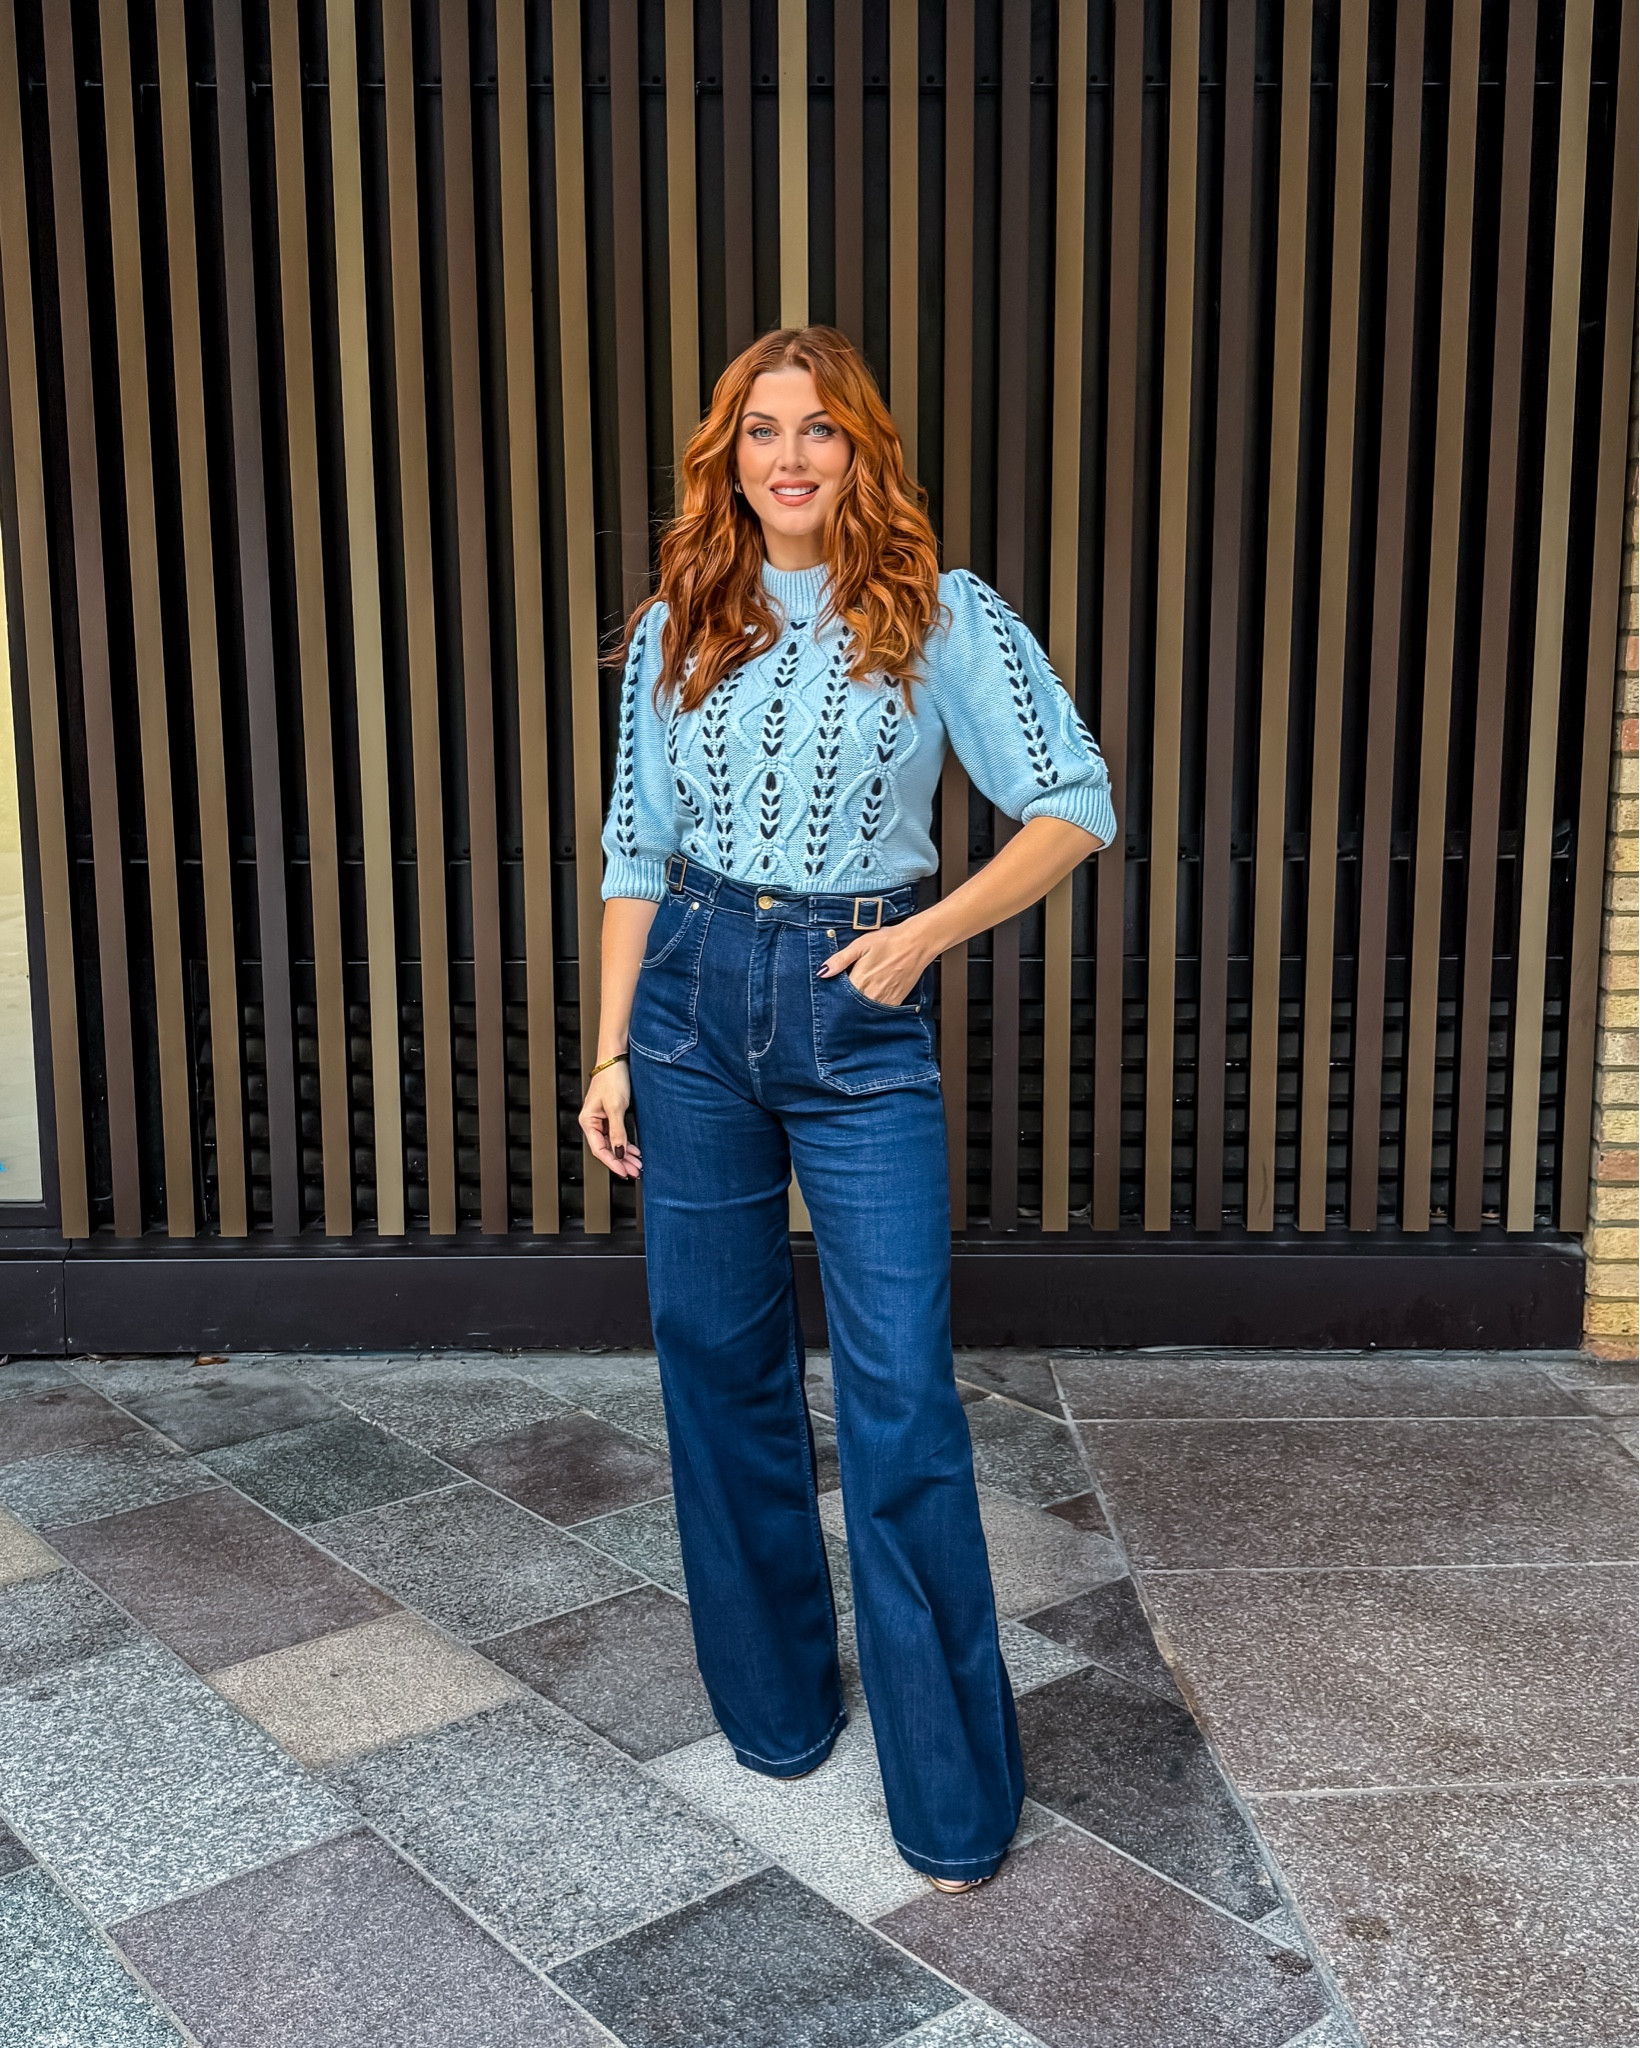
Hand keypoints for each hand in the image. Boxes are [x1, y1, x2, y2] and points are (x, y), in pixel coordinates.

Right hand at [579, 1059, 641, 1177]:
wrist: (616, 1059)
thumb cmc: (612, 1078)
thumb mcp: (616, 1106)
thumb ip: (617, 1131)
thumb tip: (618, 1152)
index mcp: (588, 1121)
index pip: (599, 1149)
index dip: (612, 1163)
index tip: (625, 1172)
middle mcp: (593, 1122)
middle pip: (606, 1149)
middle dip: (621, 1161)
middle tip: (635, 1171)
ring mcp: (602, 1119)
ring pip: (613, 1143)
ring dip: (625, 1155)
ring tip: (638, 1164)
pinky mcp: (611, 1115)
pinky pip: (617, 1135)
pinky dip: (626, 1144)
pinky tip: (634, 1151)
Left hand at [815, 913, 934, 1006]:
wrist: (917, 943)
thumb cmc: (889, 941)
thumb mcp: (860, 945)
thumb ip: (840, 960)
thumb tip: (823, 972)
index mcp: (861, 980)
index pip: (840, 998)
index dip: (834, 997)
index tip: (831, 996)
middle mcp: (872, 994)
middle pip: (852, 1007)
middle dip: (846, 1005)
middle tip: (843, 1000)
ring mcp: (886, 999)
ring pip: (866, 1011)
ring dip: (860, 1008)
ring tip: (858, 999)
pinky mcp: (897, 1000)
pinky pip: (881, 1012)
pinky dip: (874, 1009)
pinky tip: (872, 1000)